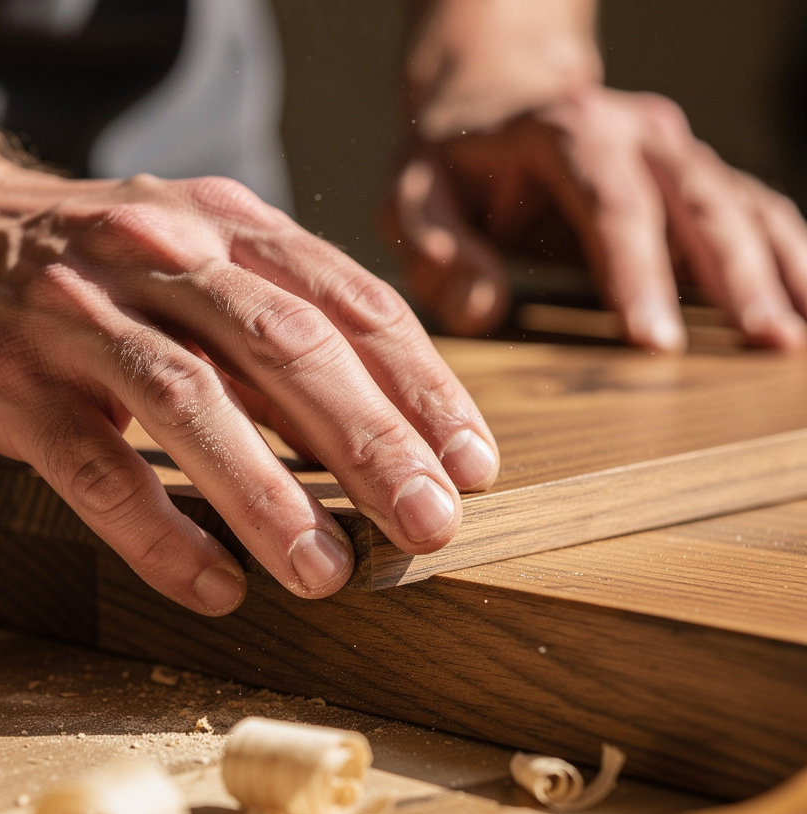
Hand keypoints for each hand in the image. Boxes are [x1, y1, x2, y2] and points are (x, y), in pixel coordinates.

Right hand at [0, 166, 499, 615]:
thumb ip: (276, 319)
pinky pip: (91, 465)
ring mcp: (78, 316)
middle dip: (370, 440)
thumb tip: (378, 421)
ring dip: (268, 493)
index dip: (422, 387)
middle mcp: (160, 257)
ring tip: (326, 574)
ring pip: (189, 402)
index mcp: (225, 228)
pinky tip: (213, 584)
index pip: (349, 303)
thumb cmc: (85, 259)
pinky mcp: (8, 382)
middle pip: (285, 347)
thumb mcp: (193, 252)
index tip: (472, 465)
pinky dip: (157, 529)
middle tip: (433, 525)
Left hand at [391, 86, 806, 350]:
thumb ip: (436, 250)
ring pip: (739, 205)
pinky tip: (804, 305)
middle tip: (762, 343)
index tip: (653, 342)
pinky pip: (753, 211)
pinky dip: (786, 256)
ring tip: (795, 338)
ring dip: (776, 269)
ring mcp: (673, 152)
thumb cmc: (449, 163)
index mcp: (565, 132)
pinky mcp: (691, 179)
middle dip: (733, 275)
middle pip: (696, 201)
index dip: (636, 271)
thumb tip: (482, 311)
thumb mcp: (414, 198)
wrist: (491, 102)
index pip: (611, 203)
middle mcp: (635, 132)